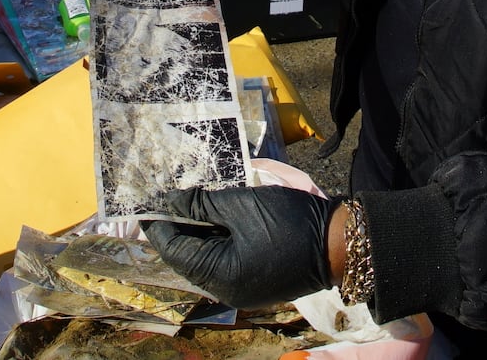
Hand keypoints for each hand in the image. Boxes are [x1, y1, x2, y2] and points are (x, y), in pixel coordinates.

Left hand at [143, 186, 334, 308]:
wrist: (338, 240)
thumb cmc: (288, 221)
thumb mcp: (240, 206)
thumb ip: (201, 205)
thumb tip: (171, 202)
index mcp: (220, 276)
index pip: (176, 250)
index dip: (160, 224)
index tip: (148, 201)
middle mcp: (228, 290)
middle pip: (191, 256)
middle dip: (180, 226)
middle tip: (170, 197)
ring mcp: (245, 289)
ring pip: (209, 257)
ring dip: (200, 231)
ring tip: (192, 202)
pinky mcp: (258, 281)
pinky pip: (228, 260)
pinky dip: (219, 239)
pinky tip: (217, 216)